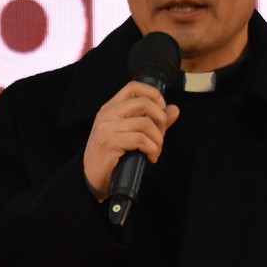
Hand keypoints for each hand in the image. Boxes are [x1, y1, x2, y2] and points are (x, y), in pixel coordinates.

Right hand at [84, 82, 179, 200]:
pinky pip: (141, 140)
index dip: (153, 94)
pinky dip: (152, 150)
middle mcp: (106, 114)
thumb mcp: (132, 134)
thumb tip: (174, 109)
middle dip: (161, 119)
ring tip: (155, 150)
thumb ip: (154, 121)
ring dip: (158, 140)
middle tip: (161, 135)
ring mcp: (106, 127)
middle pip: (144, 103)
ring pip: (146, 123)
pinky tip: (150, 157)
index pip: (133, 87)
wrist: (92, 179)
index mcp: (110, 108)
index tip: (161, 109)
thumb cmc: (112, 157)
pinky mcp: (109, 142)